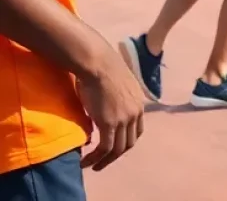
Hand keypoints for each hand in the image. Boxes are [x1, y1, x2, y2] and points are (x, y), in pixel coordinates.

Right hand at [78, 46, 145, 170]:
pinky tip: (84, 162)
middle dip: (115, 155)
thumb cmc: (102, 70)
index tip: (113, 148)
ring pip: (117, 149)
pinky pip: (105, 148)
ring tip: (91, 166)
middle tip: (102, 161)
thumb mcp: (117, 87)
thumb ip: (116, 102)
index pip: (137, 131)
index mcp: (139, 103)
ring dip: (104, 161)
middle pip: (128, 143)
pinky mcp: (110, 123)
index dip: (125, 142)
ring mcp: (124, 118)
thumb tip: (103, 113)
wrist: (98, 63)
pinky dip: (95, 158)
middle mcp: (135, 112)